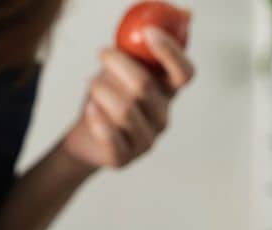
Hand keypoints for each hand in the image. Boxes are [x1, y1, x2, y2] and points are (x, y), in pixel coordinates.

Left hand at [61, 28, 193, 169]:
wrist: (87, 139)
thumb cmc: (108, 99)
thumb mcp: (121, 71)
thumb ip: (135, 53)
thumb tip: (153, 29)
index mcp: (167, 94)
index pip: (184, 74)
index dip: (171, 52)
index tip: (148, 33)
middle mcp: (162, 117)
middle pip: (144, 85)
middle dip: (118, 63)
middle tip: (103, 53)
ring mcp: (146, 140)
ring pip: (124, 109)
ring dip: (101, 89)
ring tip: (91, 83)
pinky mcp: (124, 158)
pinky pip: (109, 135)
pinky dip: (96, 117)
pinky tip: (90, 109)